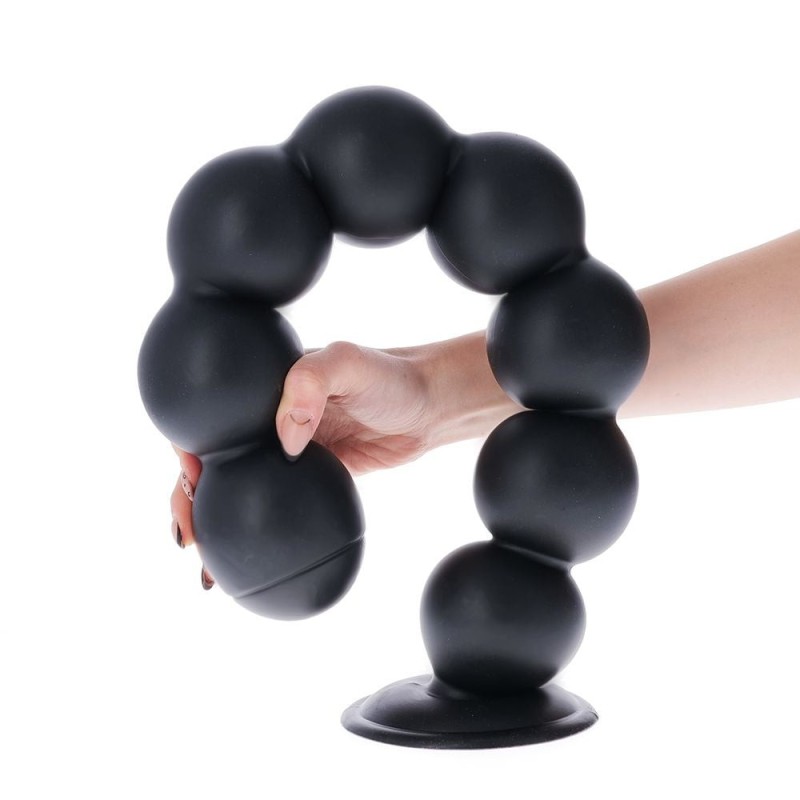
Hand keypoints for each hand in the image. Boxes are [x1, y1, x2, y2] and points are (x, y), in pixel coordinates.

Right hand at [168, 340, 435, 552]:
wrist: (429, 406)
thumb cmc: (390, 375)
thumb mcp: (348, 363)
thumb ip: (310, 383)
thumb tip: (283, 438)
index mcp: (262, 388)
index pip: (210, 418)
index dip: (187, 447)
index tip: (190, 478)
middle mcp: (266, 418)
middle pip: (214, 460)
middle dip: (189, 497)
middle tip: (189, 534)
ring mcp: (286, 449)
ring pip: (237, 487)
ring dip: (214, 520)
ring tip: (203, 558)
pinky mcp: (309, 475)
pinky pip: (273, 503)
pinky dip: (254, 528)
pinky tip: (245, 559)